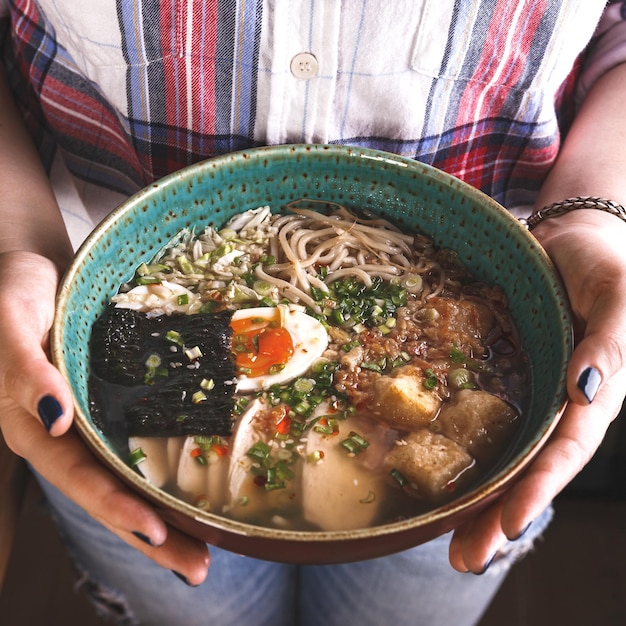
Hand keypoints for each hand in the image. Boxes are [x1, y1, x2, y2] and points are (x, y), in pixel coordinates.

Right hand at [0, 251, 209, 584]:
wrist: (36, 272)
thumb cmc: (14, 293)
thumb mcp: (10, 324)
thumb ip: (24, 372)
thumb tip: (53, 419)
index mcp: (33, 426)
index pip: (78, 478)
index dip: (115, 507)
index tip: (157, 533)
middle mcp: (64, 434)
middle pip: (108, 495)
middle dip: (150, 536)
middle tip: (199, 569)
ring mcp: (90, 422)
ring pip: (126, 478)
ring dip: (163, 514)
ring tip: (207, 547)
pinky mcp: (110, 405)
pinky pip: (138, 443)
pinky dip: (164, 470)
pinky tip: (193, 486)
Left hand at [448, 211, 625, 572]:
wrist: (571, 241)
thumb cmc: (604, 265)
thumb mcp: (618, 298)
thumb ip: (610, 344)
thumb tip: (587, 393)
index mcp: (596, 394)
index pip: (566, 451)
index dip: (539, 487)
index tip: (509, 524)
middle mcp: (560, 404)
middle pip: (530, 469)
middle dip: (499, 515)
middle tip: (464, 558)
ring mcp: (531, 395)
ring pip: (504, 454)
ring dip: (478, 498)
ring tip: (446, 542)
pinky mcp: (505, 378)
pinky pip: (483, 419)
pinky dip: (464, 449)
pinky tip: (436, 475)